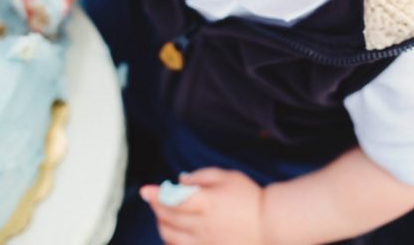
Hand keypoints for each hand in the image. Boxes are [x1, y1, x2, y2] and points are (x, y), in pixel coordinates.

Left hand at [141, 168, 266, 244]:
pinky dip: (171, 241)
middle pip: (168, 218)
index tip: (145, 190)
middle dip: (157, 206)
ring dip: (161, 224)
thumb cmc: (249, 196)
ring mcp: (204, 242)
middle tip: (154, 199)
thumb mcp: (227, 177)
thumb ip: (201, 176)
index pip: (173, 199)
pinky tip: (174, 232)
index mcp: (207, 202)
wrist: (269, 224)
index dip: (156, 194)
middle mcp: (202, 224)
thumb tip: (180, 180)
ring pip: (170, 236)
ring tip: (164, 215)